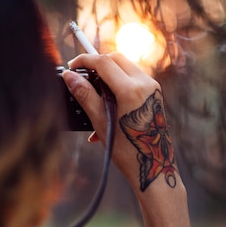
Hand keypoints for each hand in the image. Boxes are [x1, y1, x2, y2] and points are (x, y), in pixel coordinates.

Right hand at [62, 53, 176, 193]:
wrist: (155, 167)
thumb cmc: (128, 150)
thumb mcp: (101, 122)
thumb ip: (85, 95)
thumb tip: (69, 76)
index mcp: (131, 90)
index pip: (104, 62)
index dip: (84, 60)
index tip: (71, 66)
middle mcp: (146, 84)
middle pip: (116, 59)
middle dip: (96, 63)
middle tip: (80, 75)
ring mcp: (153, 89)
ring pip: (125, 67)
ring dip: (107, 74)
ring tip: (92, 96)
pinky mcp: (155, 95)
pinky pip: (133, 80)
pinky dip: (118, 85)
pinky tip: (106, 107)